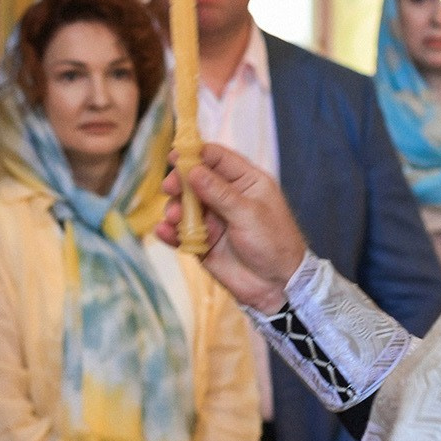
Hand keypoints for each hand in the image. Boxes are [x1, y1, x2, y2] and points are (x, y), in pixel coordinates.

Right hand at [160, 144, 306, 313]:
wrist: (276, 286)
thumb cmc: (273, 243)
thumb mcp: (248, 214)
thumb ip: (219, 193)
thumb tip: (192, 170)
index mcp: (246, 181)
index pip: (217, 158)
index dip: (195, 153)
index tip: (174, 156)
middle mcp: (227, 197)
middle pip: (195, 179)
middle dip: (180, 182)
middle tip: (170, 188)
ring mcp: (213, 219)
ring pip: (184, 206)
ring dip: (174, 208)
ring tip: (173, 217)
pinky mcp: (202, 242)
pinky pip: (181, 232)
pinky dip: (170, 231)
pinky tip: (164, 232)